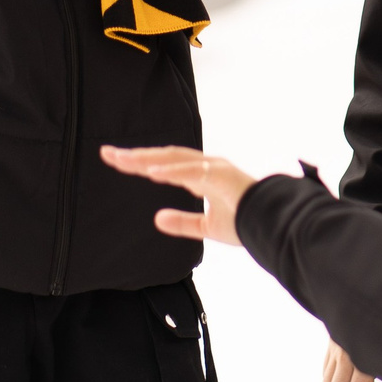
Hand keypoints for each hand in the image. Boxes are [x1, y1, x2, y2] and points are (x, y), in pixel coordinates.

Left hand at [98, 145, 252, 245]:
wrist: (274, 226)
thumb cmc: (247, 223)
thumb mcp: (207, 228)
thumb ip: (183, 222)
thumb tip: (157, 218)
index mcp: (202, 175)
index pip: (165, 165)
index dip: (140, 162)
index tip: (116, 160)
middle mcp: (205, 166)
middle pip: (164, 156)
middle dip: (136, 155)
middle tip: (107, 153)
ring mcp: (213, 168)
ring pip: (174, 159)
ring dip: (147, 158)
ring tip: (122, 159)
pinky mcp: (221, 175)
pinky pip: (191, 171)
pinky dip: (171, 170)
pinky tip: (151, 172)